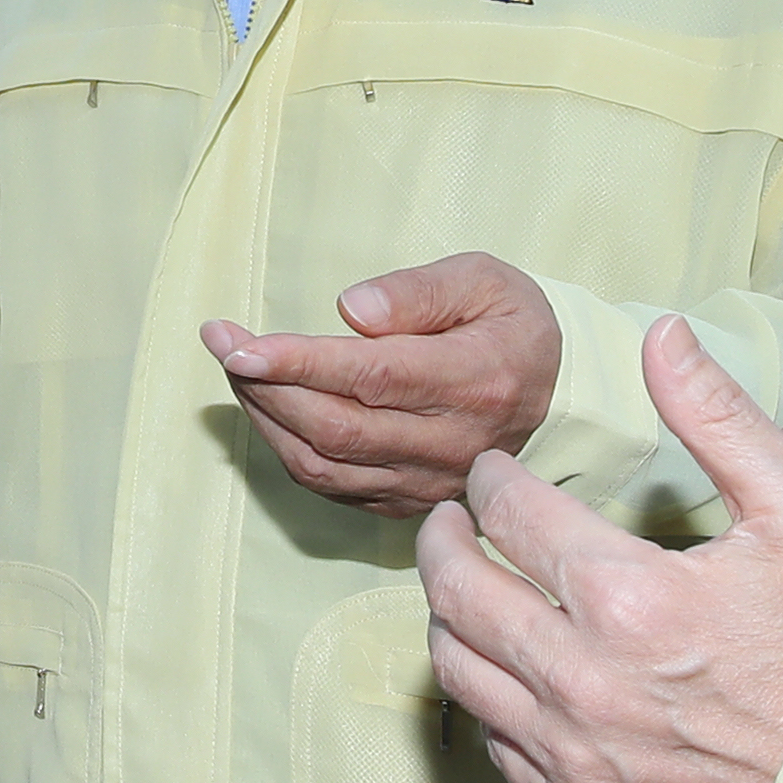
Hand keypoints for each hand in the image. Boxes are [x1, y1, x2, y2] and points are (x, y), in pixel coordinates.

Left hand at [204, 253, 562, 517]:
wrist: (560, 394)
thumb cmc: (512, 324)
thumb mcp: (483, 280)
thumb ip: (418, 292)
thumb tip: (349, 311)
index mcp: (477, 379)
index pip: (373, 377)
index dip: (298, 364)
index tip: (239, 344)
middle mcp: (455, 443)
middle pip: (338, 428)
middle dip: (265, 386)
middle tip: (222, 341)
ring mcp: (433, 482)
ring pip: (326, 465)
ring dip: (266, 419)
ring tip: (237, 370)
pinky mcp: (413, 502)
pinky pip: (334, 487)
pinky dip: (289, 449)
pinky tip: (269, 408)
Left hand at [416, 316, 782, 782]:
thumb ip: (717, 414)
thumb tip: (662, 333)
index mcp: (627, 597)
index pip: (509, 514)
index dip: (491, 480)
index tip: (494, 472)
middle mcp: (583, 682)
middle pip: (457, 592)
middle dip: (442, 541)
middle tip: (449, 520)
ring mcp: (576, 756)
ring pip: (460, 670)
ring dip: (451, 617)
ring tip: (469, 587)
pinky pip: (497, 746)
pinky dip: (491, 699)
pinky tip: (514, 670)